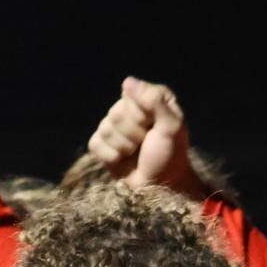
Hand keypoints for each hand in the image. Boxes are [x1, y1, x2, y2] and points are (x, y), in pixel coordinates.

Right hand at [88, 77, 203, 198]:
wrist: (159, 184)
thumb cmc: (170, 155)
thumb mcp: (171, 126)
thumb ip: (154, 100)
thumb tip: (126, 82)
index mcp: (149, 98)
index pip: (131, 96)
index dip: (141, 115)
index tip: (154, 126)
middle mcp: (130, 108)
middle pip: (115, 114)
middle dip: (132, 134)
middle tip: (145, 143)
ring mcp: (114, 127)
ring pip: (104, 129)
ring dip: (122, 147)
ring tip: (135, 152)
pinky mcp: (102, 145)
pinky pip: (95, 143)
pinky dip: (110, 156)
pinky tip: (122, 159)